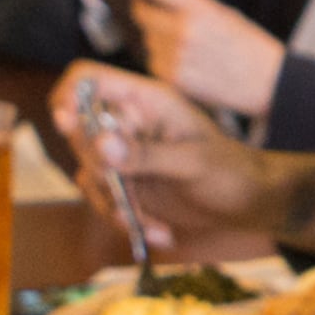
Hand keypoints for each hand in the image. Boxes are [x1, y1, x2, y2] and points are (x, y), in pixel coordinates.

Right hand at [54, 61, 287, 248]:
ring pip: (89, 175)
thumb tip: (101, 146)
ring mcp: (124, 154)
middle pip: (80, 136)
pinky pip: (104, 200)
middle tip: (128, 198)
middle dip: (101, 173)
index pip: (88, 80)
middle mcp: (128, 123)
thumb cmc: (230, 171)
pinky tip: (160, 233)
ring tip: (153, 227)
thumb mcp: (191, 163)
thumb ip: (145, 155)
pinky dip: (126, 221)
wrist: (247, 203)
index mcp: (145, 101)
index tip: (68, 124)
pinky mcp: (125, 183)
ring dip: (115, 207)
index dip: (69, 97)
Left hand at [132, 0, 285, 118]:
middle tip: (154, 16)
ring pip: (148, 40)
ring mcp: (177, 56)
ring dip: (157, 40)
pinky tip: (186, 64)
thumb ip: (192, 5)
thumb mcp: (225, 14)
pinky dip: (163, 62)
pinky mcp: (174, 79)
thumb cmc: (250, 47)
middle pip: (142, 13)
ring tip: (185, 48)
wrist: (268, 84)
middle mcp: (184, 30)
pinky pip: (154, 63)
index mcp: (200, 8)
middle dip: (146, 13)